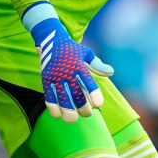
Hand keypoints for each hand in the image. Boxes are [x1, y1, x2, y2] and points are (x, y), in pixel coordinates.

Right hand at [23, 2, 112, 122]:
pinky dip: (55, 110)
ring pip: (63, 102)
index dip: (94, 95)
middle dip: (84, 109)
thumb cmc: (72, 50)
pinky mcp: (46, 82)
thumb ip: (98, 64)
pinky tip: (60, 113)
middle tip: (87, 113)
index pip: (88, 83)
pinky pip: (49, 100)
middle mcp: (67, 73)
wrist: (51, 41)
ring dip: (69, 114)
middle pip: (77, 96)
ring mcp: (55, 78)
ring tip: (74, 117)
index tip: (98, 104)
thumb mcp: (86, 53)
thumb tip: (111, 72)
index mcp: (79, 66)